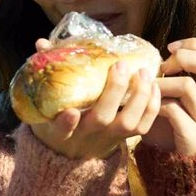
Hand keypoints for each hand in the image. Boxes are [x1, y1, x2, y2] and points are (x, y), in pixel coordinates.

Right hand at [26, 47, 159, 161]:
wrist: (74, 151)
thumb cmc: (57, 118)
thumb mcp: (45, 102)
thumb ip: (45, 71)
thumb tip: (42, 43)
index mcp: (60, 130)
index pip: (59, 130)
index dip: (65, 123)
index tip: (71, 112)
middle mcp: (86, 135)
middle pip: (103, 119)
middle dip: (115, 91)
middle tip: (120, 65)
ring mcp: (108, 137)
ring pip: (128, 123)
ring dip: (140, 96)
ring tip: (143, 72)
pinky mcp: (125, 138)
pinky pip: (144, 126)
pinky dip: (153, 106)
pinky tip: (153, 86)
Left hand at [145, 38, 195, 157]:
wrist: (176, 172)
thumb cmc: (171, 132)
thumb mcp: (178, 102)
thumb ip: (176, 81)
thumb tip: (158, 56)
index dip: (195, 46)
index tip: (171, 49)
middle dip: (184, 58)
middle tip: (162, 67)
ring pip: (188, 86)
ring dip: (162, 83)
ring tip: (148, 90)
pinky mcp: (195, 139)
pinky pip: (174, 111)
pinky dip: (158, 105)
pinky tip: (150, 109)